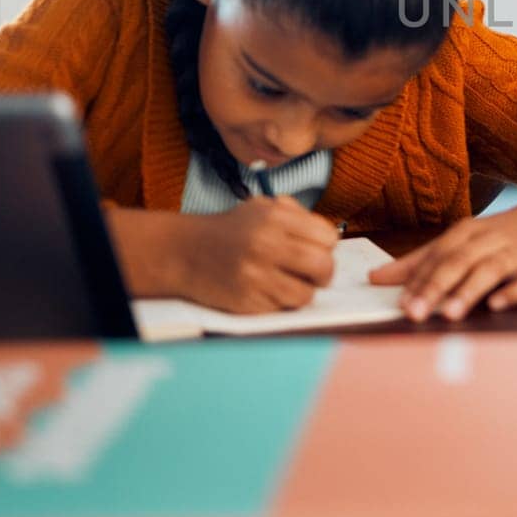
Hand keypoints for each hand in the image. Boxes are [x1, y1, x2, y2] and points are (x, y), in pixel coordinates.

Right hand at [163, 196, 338, 312]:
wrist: (185, 252)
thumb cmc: (231, 230)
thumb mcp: (262, 208)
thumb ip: (297, 216)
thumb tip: (331, 237)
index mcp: (275, 218)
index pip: (328, 236)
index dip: (326, 245)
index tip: (316, 248)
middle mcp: (266, 245)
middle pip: (324, 266)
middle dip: (324, 273)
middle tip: (313, 273)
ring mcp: (256, 275)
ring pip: (306, 294)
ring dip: (302, 291)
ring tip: (288, 282)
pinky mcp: (246, 301)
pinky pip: (282, 309)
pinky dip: (280, 303)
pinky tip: (268, 290)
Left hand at [367, 193, 516, 321]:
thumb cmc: (496, 237)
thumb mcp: (458, 242)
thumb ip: (418, 262)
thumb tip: (375, 278)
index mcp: (467, 232)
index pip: (439, 254)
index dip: (420, 279)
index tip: (402, 303)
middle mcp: (491, 239)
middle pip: (461, 260)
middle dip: (437, 286)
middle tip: (417, 313)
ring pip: (491, 269)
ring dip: (470, 290)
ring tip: (450, 313)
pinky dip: (513, 291)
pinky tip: (496, 305)